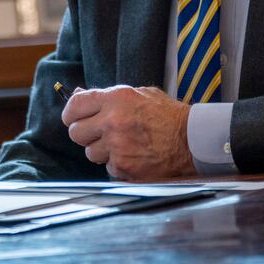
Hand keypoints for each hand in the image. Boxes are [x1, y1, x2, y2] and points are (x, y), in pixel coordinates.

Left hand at [62, 85, 194, 180]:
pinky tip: (134, 156)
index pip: (75, 105)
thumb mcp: (140, 94)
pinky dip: (118, 165)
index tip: (72, 118)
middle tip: (98, 134)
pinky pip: (108, 168)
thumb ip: (108, 97)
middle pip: (76, 133)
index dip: (70, 113)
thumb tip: (78, 97)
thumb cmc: (168, 116)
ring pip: (90, 153)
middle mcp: (113, 122)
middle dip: (85, 134)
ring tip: (124, 145)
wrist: (192, 139)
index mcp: (116, 99)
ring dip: (102, 151)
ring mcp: (117, 147)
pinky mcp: (124, 168)